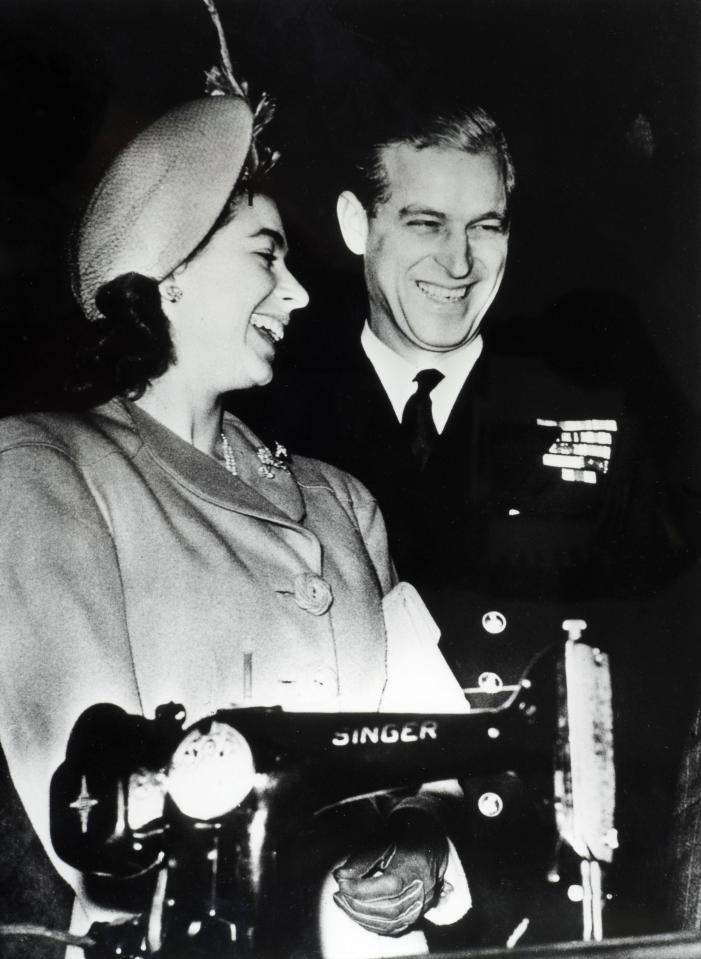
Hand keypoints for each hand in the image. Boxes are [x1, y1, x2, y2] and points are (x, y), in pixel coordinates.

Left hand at [332, 811, 448, 935]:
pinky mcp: (419, 913)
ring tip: (343, 903)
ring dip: (362, 917)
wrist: (425, 841)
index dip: (362, 888)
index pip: (389, 886)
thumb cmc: (401, 837)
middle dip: (359, 905)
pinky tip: (356, 913)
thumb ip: (361, 860)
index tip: (341, 883)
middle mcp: (423, 889)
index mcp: (415, 867)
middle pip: (390, 909)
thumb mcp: (381, 841)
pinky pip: (395, 927)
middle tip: (338, 895)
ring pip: (392, 923)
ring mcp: (423, 904)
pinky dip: (373, 924)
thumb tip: (340, 876)